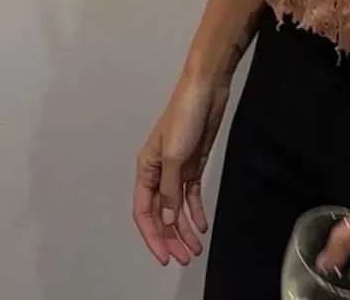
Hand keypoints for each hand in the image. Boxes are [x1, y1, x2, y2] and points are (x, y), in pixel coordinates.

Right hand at [133, 76, 229, 266]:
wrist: (206, 91)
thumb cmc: (184, 116)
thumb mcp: (175, 155)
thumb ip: (170, 189)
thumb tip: (166, 219)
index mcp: (146, 168)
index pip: (143, 211)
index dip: (152, 236)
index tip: (164, 256)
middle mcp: (159, 172)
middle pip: (160, 214)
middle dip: (171, 237)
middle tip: (185, 258)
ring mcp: (176, 170)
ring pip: (176, 208)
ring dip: (184, 229)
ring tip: (196, 249)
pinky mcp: (193, 166)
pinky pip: (190, 196)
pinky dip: (195, 212)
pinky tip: (202, 226)